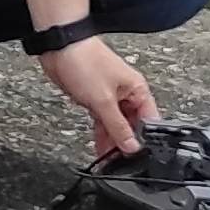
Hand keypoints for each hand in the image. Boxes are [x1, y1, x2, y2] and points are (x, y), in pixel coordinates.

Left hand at [41, 34, 155, 162]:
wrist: (60, 47)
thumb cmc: (85, 61)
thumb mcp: (104, 100)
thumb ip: (118, 126)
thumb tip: (131, 145)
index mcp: (137, 89)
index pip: (149, 120)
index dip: (144, 139)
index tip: (136, 156)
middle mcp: (126, 93)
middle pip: (132, 124)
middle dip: (126, 142)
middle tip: (120, 162)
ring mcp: (109, 95)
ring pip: (115, 124)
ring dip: (112, 140)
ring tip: (109, 161)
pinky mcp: (93, 97)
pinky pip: (102, 119)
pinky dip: (101, 132)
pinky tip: (100, 146)